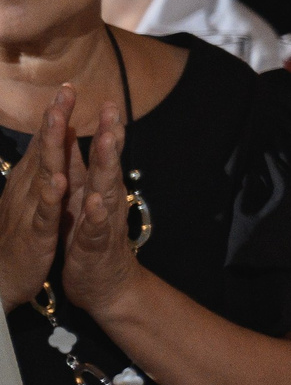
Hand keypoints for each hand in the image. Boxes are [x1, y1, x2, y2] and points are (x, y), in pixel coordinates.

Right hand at [0, 90, 70, 312]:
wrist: (1, 279)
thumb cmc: (19, 236)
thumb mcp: (32, 199)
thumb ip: (40, 170)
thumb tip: (48, 143)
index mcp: (31, 183)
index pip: (44, 144)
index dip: (54, 116)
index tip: (66, 88)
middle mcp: (28, 191)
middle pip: (42, 150)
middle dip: (53, 120)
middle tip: (64, 92)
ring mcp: (31, 211)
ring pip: (43, 174)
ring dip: (51, 148)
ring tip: (59, 122)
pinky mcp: (36, 234)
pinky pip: (45, 213)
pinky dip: (50, 197)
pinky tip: (58, 181)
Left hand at [58, 98, 145, 320]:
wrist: (104, 285)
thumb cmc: (90, 242)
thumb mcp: (86, 203)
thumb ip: (87, 175)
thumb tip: (84, 143)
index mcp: (98, 190)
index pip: (102, 154)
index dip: (105, 127)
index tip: (106, 98)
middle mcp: (105, 201)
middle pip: (108, 164)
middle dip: (111, 135)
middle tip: (113, 108)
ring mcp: (102, 223)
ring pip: (105, 190)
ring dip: (108, 165)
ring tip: (108, 141)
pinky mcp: (93, 246)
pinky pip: (94, 229)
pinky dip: (95, 215)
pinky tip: (94, 202)